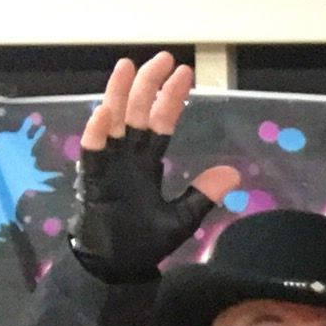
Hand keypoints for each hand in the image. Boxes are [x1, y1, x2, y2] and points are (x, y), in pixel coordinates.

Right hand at [70, 52, 239, 282]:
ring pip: (111, 121)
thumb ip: (202, 194)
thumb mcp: (182, 218)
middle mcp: (125, 157)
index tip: (186, 74)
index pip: (160, 122)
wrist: (117, 267)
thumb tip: (234, 174)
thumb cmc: (143, 242)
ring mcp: (107, 165)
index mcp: (146, 163)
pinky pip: (92, 152)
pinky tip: (105, 112)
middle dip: (148, 85)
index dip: (171, 99)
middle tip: (163, 58)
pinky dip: (97, 132)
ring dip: (118, 94)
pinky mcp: (91, 180)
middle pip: (136, 112)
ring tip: (128, 67)